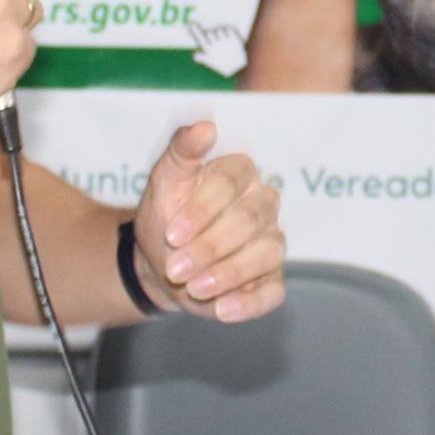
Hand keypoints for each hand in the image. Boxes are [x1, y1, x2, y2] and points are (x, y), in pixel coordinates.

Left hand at [134, 120, 287, 320]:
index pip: (230, 182)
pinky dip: (250, 303)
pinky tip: (223, 310)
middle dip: (210, 246)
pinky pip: (272, 291)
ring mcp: (271, 241)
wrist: (162, 266)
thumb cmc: (165, 218)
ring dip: (229, 274)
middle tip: (175, 268)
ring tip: (196, 289)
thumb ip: (181, 152)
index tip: (172, 233)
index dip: (202, 209)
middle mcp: (263, 203)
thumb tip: (205, 125)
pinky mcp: (272, 278)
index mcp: (239, 172)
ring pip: (265, 255)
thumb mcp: (163, 184)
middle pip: (248, 220)